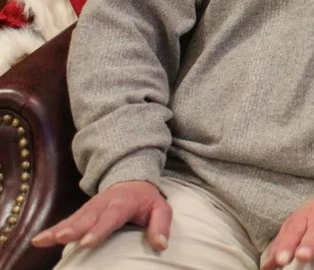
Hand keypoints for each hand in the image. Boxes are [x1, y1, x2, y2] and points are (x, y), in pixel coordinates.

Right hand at [31, 180, 169, 250]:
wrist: (132, 182)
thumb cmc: (147, 200)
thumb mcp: (161, 209)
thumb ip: (161, 225)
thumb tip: (160, 245)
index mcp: (123, 203)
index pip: (112, 216)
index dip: (99, 229)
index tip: (87, 242)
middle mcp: (103, 204)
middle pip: (87, 217)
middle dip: (74, 228)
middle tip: (61, 238)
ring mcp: (90, 208)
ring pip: (72, 219)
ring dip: (58, 229)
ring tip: (43, 240)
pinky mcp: (81, 213)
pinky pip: (65, 222)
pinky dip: (51, 230)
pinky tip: (38, 241)